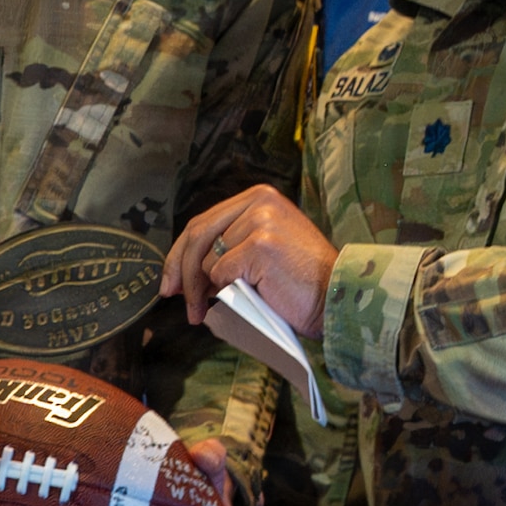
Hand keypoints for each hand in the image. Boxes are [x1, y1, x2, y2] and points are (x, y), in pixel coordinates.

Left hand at [161, 185, 337, 335]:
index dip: (179, 253)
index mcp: (259, 197)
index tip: (169, 280)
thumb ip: (232, 244)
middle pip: (198, 235)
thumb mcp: (265, 247)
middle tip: (172, 297)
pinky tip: (242, 299)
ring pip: (207, 259)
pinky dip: (225, 291)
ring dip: (203, 288)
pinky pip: (221, 273)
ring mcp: (260, 222)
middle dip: (179, 271)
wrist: (337, 296)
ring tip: (208, 309)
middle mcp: (259, 201)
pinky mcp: (260, 245)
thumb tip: (185, 271)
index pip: (203, 222)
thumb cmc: (301, 281)